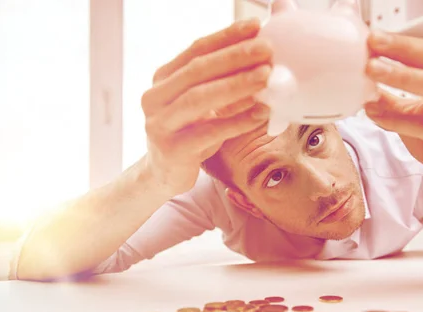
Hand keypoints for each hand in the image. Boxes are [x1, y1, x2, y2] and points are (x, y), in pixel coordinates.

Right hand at [141, 19, 272, 194]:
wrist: (164, 174)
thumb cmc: (190, 133)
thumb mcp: (202, 104)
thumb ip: (222, 82)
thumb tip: (264, 62)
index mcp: (163, 78)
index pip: (196, 50)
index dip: (226, 36)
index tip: (256, 26)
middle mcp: (155, 97)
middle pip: (197, 70)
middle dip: (235, 57)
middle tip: (267, 49)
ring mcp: (160, 123)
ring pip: (199, 99)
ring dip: (236, 85)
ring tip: (266, 76)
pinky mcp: (172, 149)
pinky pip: (209, 132)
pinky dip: (237, 121)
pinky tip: (261, 113)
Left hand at [364, 31, 422, 200]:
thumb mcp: (416, 114)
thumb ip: (393, 97)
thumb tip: (364, 80)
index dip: (405, 44)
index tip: (376, 38)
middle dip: (405, 51)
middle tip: (375, 45)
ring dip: (404, 76)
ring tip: (374, 71)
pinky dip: (399, 119)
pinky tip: (377, 114)